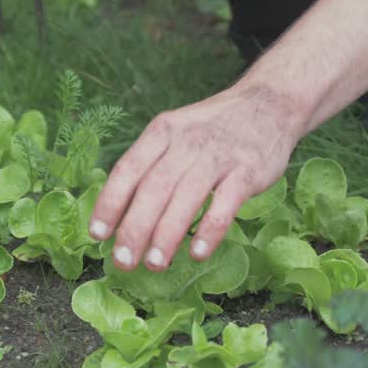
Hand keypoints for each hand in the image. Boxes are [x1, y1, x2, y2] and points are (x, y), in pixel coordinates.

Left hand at [88, 85, 306, 271]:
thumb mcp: (176, 133)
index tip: (97, 234)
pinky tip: (198, 253)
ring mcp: (218, 156)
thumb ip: (150, 167)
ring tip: (154, 264)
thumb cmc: (212, 130)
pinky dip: (210, 230)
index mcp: (162, 133)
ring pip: (185, 198)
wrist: (270, 103)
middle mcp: (186, 142)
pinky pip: (225, 204)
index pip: (128, 170)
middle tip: (123, 261)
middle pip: (153, 189)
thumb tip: (119, 215)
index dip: (110, 203)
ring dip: (167, 235)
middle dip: (134, 229)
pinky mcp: (247, 170)